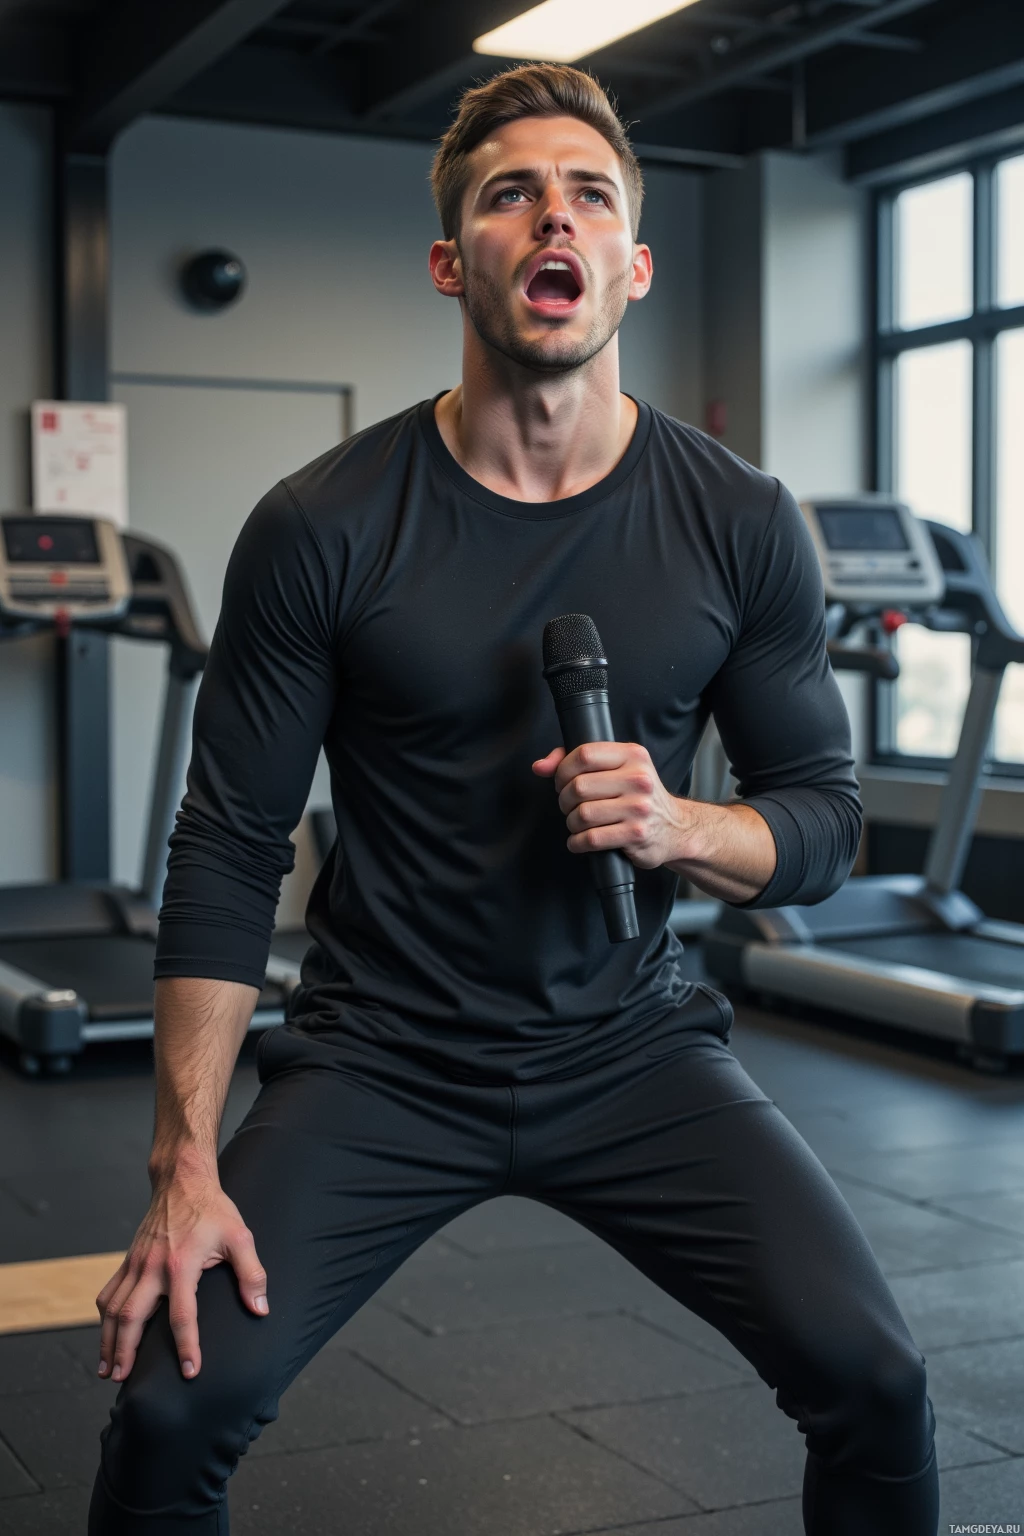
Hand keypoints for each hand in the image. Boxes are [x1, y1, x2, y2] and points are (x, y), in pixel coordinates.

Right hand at [95, 1172, 267, 1382]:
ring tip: (109, 1370)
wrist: (183, 1181)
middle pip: (131, 1317)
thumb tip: (261, 1309)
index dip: (187, 1346)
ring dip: (108, 1341)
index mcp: (181, 1264)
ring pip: (113, 1308)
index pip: (182, 1315)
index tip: (191, 1372)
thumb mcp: (240, 1236)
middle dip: (126, 1352)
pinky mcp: (128, 1260)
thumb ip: (252, 1273)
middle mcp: (152, 1267)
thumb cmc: (213, 1210)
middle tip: (123, 1381)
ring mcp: (136, 1263)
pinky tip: (107, 1334)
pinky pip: (109, 1292)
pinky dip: (105, 1317)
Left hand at [532, 741, 691, 870]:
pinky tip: (580, 841)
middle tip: (569, 806)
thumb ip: (576, 761)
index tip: (562, 781)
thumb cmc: (638, 797)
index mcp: (633, 756)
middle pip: (579, 786)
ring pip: (582, 814)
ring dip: (571, 823)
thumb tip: (539, 766)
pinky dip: (577, 843)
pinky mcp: (636, 834)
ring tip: (577, 823)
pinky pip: (592, 838)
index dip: (563, 770)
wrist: (675, 829)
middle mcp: (639, 779)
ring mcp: (639, 808)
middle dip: (564, 800)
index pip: (584, 754)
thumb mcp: (617, 769)